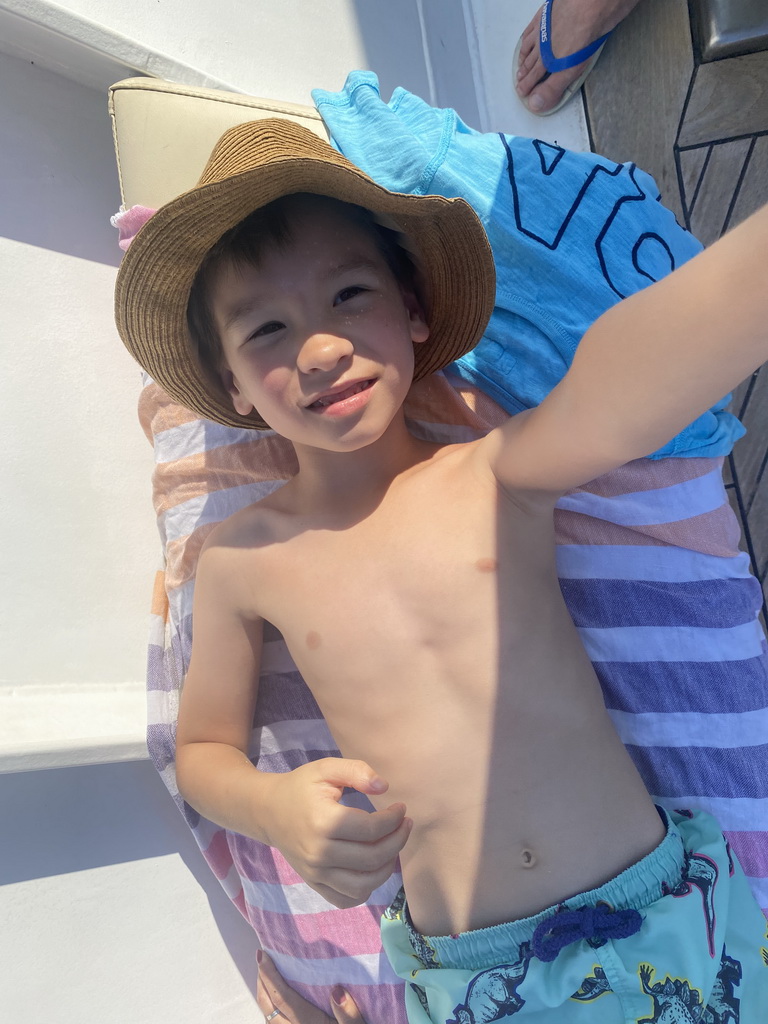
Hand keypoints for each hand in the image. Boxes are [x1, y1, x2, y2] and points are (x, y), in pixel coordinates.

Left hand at [256, 950, 367, 1022]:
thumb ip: (350, 1014)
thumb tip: (337, 989)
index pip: (283, 997)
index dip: (270, 975)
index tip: (261, 955)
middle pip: (270, 1007)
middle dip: (262, 983)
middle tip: (261, 962)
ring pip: (269, 1019)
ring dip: (264, 998)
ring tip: (266, 980)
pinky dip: (271, 1014)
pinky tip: (278, 1008)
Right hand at [264, 758, 411, 908]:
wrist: (268, 811)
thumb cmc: (301, 787)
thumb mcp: (326, 768)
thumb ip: (356, 771)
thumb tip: (384, 787)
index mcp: (324, 822)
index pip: (372, 829)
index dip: (394, 819)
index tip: (401, 808)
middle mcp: (319, 853)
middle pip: (373, 858)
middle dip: (398, 841)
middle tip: (405, 825)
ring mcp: (315, 872)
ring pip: (363, 885)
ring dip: (386, 868)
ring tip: (392, 847)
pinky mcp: (314, 883)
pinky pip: (346, 899)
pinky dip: (365, 889)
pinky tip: (372, 868)